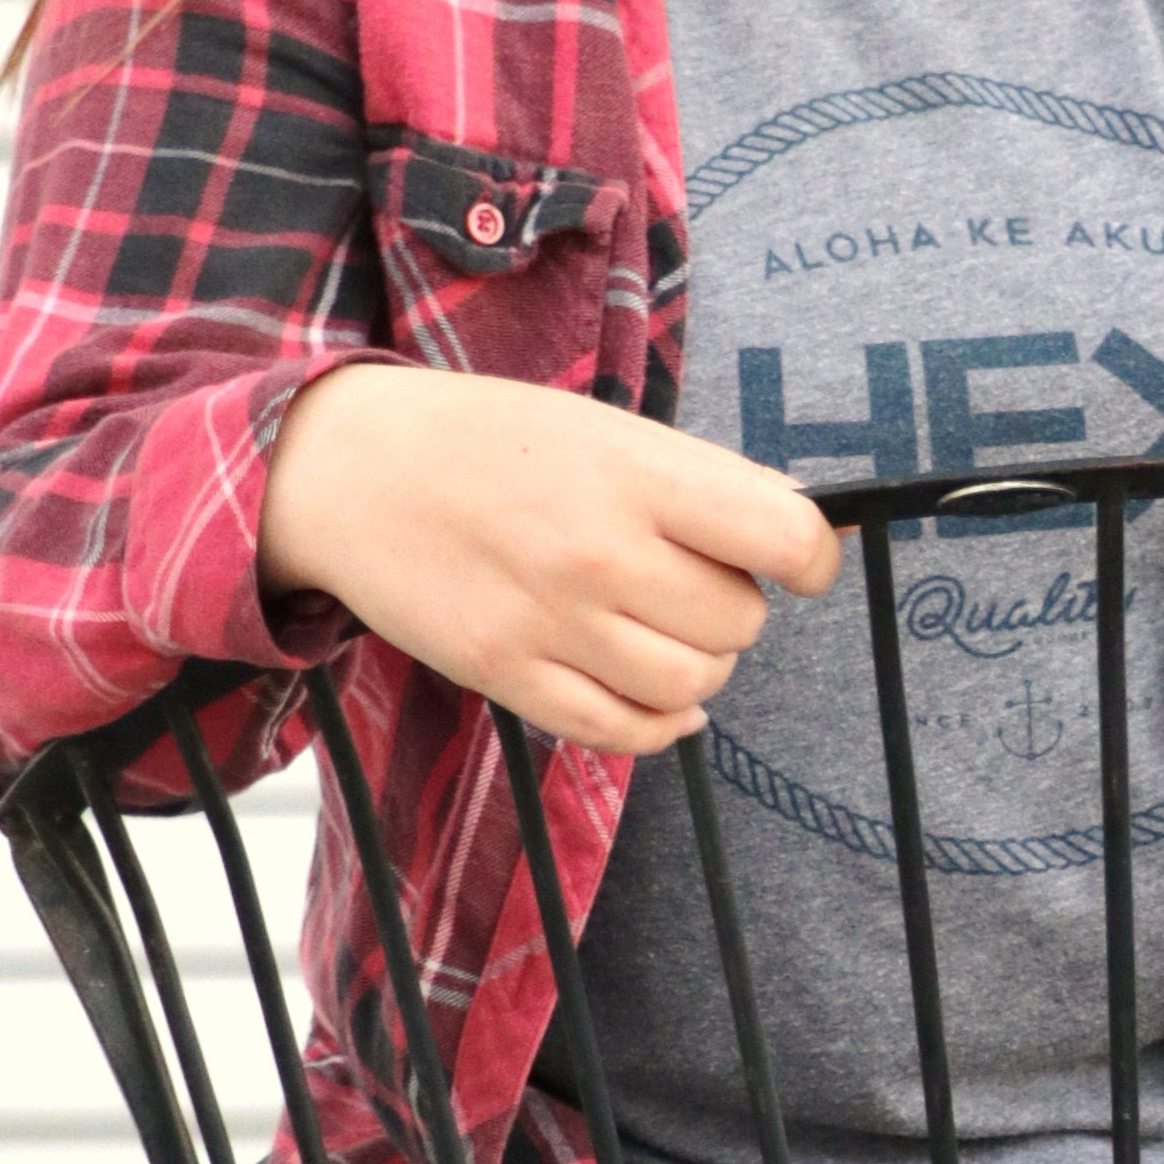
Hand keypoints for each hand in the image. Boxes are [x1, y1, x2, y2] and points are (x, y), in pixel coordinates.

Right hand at [256, 363, 838, 755]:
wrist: (352, 469)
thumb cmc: (490, 441)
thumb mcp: (603, 430)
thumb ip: (700, 483)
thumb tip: (804, 530)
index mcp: (635, 474)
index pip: (783, 536)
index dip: (811, 558)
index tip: (798, 563)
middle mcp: (600, 552)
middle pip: (738, 623)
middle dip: (732, 610)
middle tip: (688, 583)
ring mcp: (552, 622)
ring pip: (692, 687)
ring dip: (696, 668)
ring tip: (660, 632)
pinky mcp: (508, 675)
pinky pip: (624, 733)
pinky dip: (659, 725)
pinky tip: (654, 697)